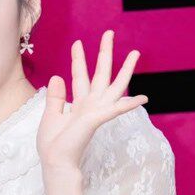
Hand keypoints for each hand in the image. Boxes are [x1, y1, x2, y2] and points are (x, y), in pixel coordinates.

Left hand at [37, 29, 147, 172]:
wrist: (56, 161)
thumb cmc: (53, 144)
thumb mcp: (50, 116)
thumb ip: (56, 97)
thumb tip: (57, 76)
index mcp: (79, 104)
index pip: (80, 76)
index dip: (78, 59)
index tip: (77, 43)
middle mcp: (90, 105)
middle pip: (101, 74)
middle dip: (105, 53)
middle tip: (109, 33)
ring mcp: (96, 111)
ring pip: (115, 86)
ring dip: (126, 70)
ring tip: (136, 53)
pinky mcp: (97, 119)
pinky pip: (116, 109)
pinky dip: (129, 104)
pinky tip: (143, 98)